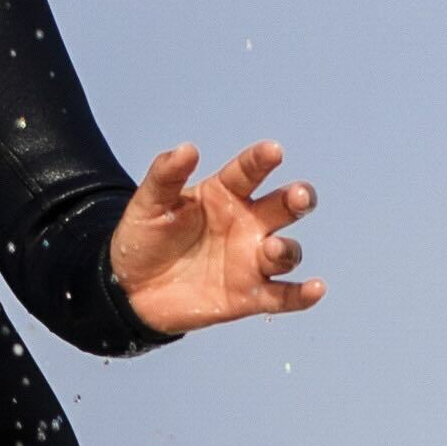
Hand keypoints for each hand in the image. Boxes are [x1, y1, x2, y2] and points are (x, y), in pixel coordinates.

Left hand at [108, 140, 319, 335]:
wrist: (131, 290)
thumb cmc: (144, 238)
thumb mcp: (149, 203)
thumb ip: (166, 175)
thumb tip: (187, 149)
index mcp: (224, 194)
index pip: (249, 172)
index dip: (262, 161)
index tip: (273, 151)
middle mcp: (247, 223)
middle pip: (282, 207)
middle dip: (296, 200)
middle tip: (297, 197)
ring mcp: (251, 260)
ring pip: (285, 252)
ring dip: (286, 249)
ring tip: (271, 249)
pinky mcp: (250, 296)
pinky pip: (283, 296)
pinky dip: (302, 295)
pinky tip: (315, 289)